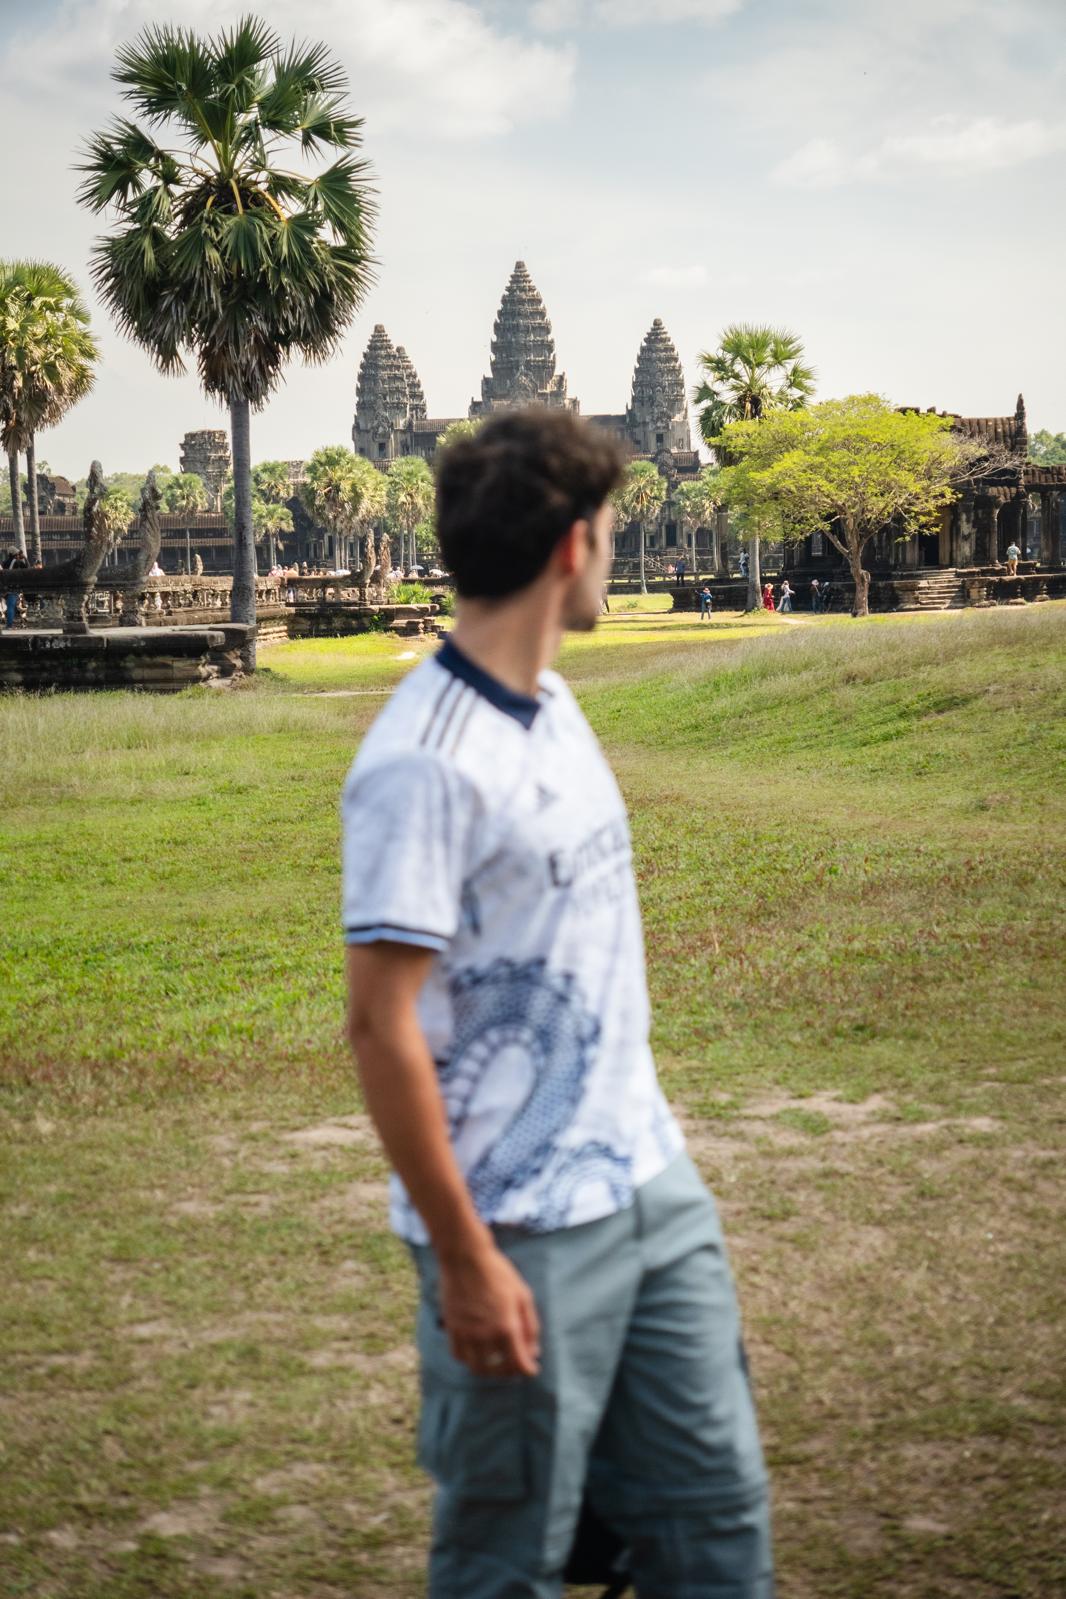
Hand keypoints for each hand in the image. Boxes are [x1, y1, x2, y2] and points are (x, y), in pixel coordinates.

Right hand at [438, 1243, 540, 1377]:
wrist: (465, 1257)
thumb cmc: (498, 1272)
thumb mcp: (523, 1295)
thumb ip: (530, 1326)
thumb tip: (534, 1351)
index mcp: (507, 1327)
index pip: (519, 1364)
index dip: (529, 1370)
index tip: (532, 1368)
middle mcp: (485, 1335)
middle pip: (499, 1370)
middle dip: (511, 1371)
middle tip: (515, 1364)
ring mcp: (466, 1333)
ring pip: (477, 1367)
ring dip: (490, 1370)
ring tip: (497, 1362)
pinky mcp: (452, 1328)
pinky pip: (459, 1356)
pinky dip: (469, 1360)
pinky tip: (477, 1352)